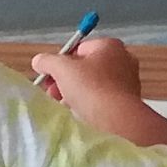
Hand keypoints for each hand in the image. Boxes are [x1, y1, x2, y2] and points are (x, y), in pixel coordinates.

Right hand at [32, 37, 146, 119]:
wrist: (117, 120)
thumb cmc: (91, 88)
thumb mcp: (61, 69)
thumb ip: (47, 61)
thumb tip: (39, 61)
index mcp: (110, 46)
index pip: (78, 48)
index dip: (60, 62)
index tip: (49, 76)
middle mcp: (123, 60)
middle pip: (85, 68)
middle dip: (65, 80)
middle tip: (53, 92)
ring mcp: (127, 82)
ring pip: (93, 85)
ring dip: (75, 93)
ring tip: (63, 105)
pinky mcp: (127, 101)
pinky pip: (103, 99)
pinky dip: (90, 104)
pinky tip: (79, 113)